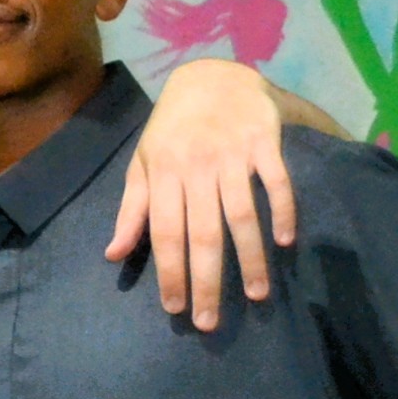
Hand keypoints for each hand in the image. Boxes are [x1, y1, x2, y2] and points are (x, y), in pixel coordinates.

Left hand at [109, 58, 296, 330]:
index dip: (170, 272)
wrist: (213, 76)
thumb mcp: (143, 164)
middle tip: (211, 321)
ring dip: (251, 258)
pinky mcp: (265, 142)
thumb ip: (132, 210)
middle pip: (203, 233)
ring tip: (258, 295)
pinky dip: (283, 211)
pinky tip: (284, 242)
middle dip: (207, 280)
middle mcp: (197, 168)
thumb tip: (113, 254)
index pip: (165, 233)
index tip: (176, 308)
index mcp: (163, 176)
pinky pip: (278, 182)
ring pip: (242, 215)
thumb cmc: (171, 129)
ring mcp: (233, 155)